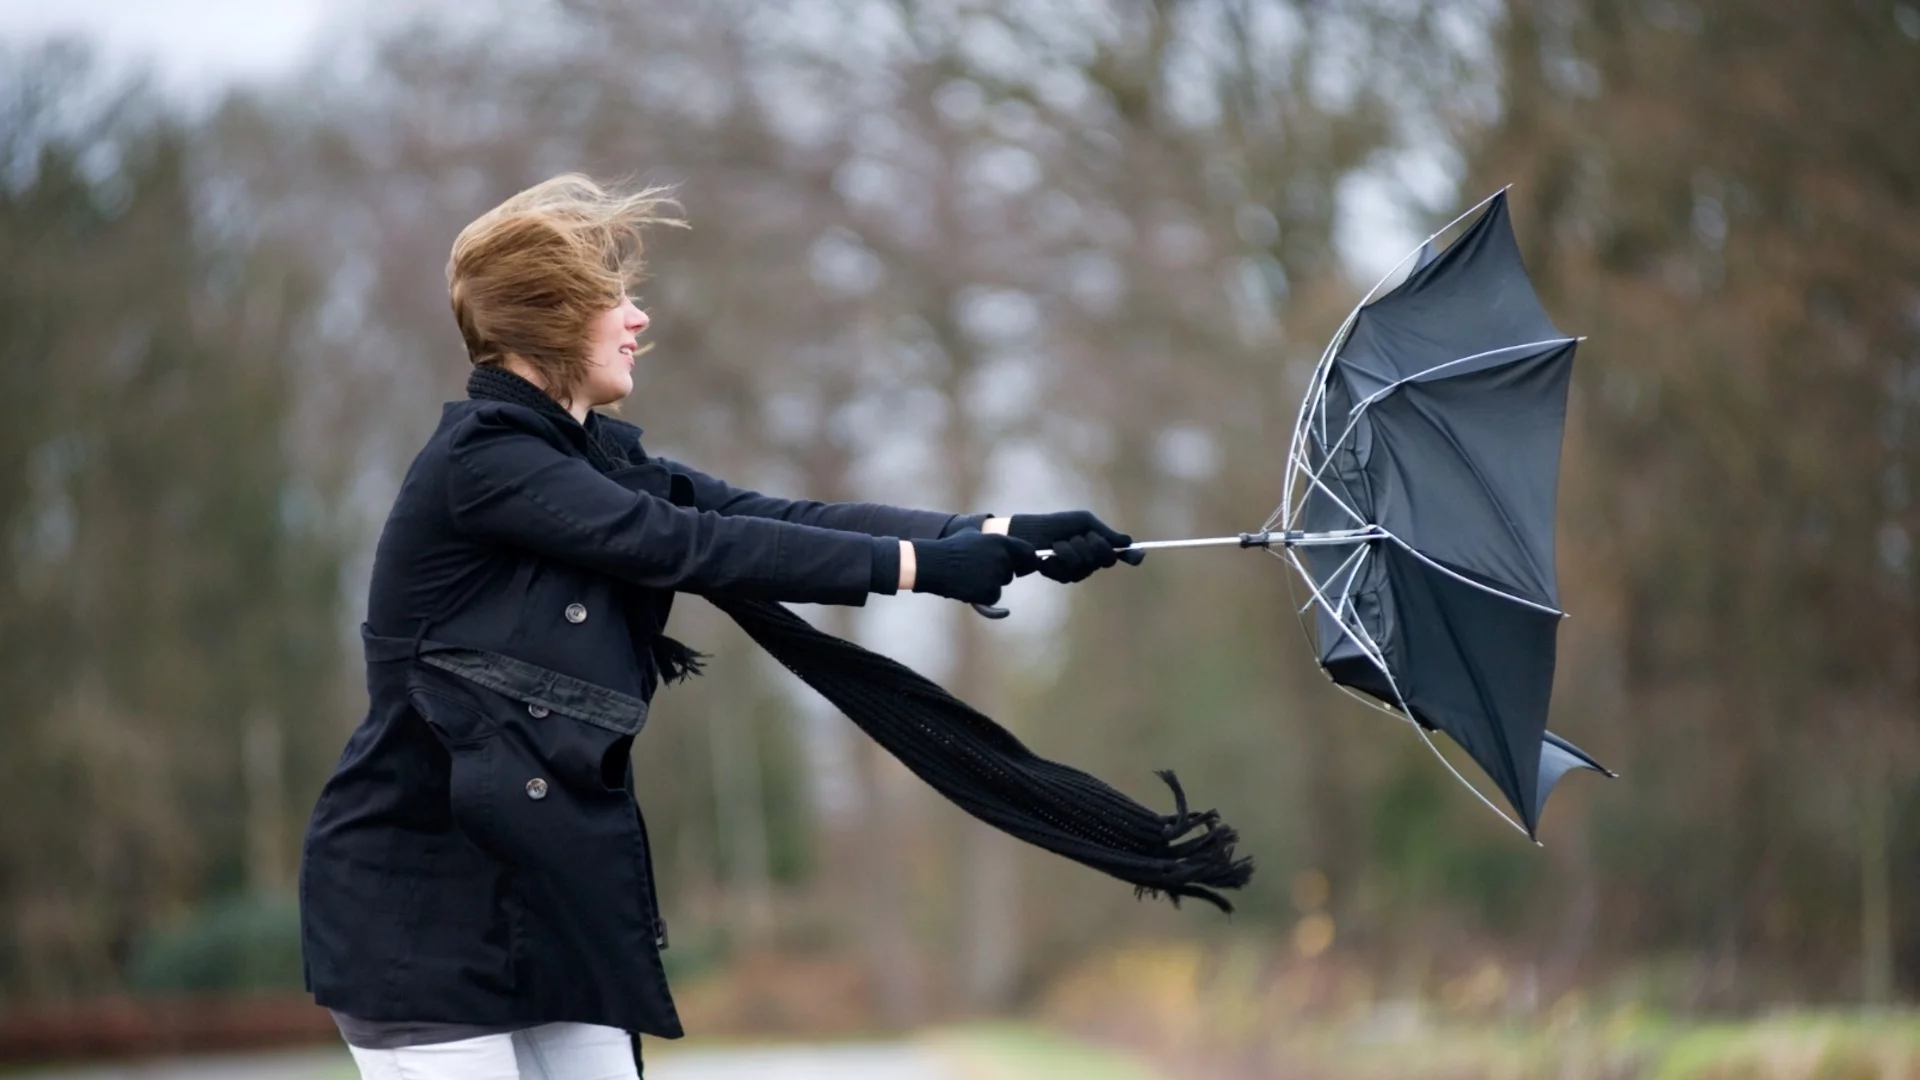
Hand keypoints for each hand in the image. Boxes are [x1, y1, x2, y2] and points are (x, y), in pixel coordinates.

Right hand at [909, 532, 1039, 605]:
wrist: (934, 564)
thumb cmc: (950, 547)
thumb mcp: (971, 533)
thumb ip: (989, 537)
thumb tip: (993, 529)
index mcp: (1001, 541)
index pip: (1028, 552)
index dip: (1027, 560)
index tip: (1022, 566)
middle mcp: (1002, 557)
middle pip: (1011, 571)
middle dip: (1000, 573)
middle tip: (981, 571)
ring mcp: (997, 575)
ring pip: (1001, 583)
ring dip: (989, 583)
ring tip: (969, 576)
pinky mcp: (989, 591)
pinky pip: (993, 597)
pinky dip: (983, 596)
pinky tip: (969, 587)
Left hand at [1004, 510, 1145, 582]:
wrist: (1030, 532)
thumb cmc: (1058, 524)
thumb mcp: (1083, 522)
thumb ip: (1105, 533)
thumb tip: (1129, 541)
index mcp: (1099, 546)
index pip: (1120, 554)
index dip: (1131, 555)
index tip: (1138, 555)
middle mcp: (1092, 561)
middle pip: (1105, 559)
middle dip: (1092, 545)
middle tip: (1078, 535)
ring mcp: (1077, 571)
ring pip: (1085, 565)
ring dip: (1070, 550)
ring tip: (1058, 542)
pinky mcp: (1061, 577)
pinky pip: (1067, 572)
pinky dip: (1057, 559)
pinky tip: (1049, 554)